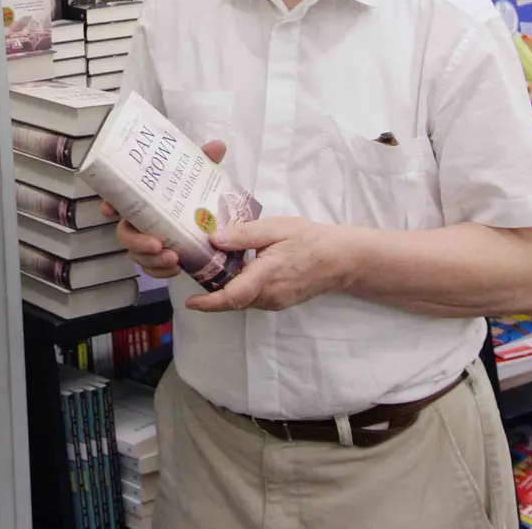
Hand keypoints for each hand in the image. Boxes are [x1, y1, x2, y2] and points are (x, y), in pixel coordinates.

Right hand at [101, 140, 227, 279]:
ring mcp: (146, 241)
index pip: (117, 199)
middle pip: (125, 234)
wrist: (208, 216)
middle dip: (137, 242)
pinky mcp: (158, 257)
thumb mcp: (198, 174)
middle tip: (157, 245)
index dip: (109, 205)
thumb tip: (218, 146)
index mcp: (143, 199)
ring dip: (152, 261)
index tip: (109, 210)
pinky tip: (177, 270)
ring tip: (174, 260)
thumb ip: (205, 160)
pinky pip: (151, 269)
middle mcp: (139, 221)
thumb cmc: (192, 191)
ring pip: (137, 255)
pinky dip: (161, 272)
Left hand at [185, 216, 354, 313]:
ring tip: (217, 266)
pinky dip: (243, 288)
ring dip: (229, 288)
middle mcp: (269, 295)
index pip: (232, 296)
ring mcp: (276, 302)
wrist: (341, 258)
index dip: (208, 303)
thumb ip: (244, 234)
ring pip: (244, 299)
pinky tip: (242, 270)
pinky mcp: (281, 302)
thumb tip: (214, 239)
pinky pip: (255, 298)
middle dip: (213, 290)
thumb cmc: (310, 239)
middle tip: (199, 270)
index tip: (190, 303)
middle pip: (233, 299)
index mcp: (266, 275)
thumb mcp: (277, 228)